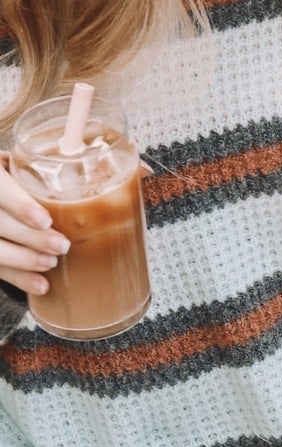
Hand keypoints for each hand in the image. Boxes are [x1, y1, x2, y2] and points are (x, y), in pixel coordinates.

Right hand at [0, 153, 70, 298]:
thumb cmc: (15, 173)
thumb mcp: (23, 162)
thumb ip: (46, 162)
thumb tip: (105, 160)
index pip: (0, 189)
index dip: (20, 206)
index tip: (44, 220)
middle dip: (31, 238)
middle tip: (61, 246)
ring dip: (24, 261)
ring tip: (51, 264)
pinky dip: (18, 278)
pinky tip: (40, 285)